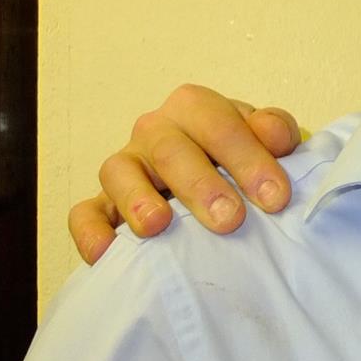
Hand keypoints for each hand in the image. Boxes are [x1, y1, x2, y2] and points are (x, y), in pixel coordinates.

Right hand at [67, 87, 302, 263]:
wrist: (222, 183)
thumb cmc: (243, 160)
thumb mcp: (268, 140)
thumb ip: (276, 131)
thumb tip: (274, 135)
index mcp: (195, 108)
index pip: (220, 125)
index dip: (249, 159)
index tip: (276, 198)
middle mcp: (155, 131)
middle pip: (171, 150)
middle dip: (201, 185)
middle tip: (231, 220)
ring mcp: (125, 166)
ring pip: (119, 173)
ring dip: (138, 200)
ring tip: (158, 226)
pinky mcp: (102, 203)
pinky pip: (85, 213)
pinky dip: (91, 231)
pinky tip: (107, 252)